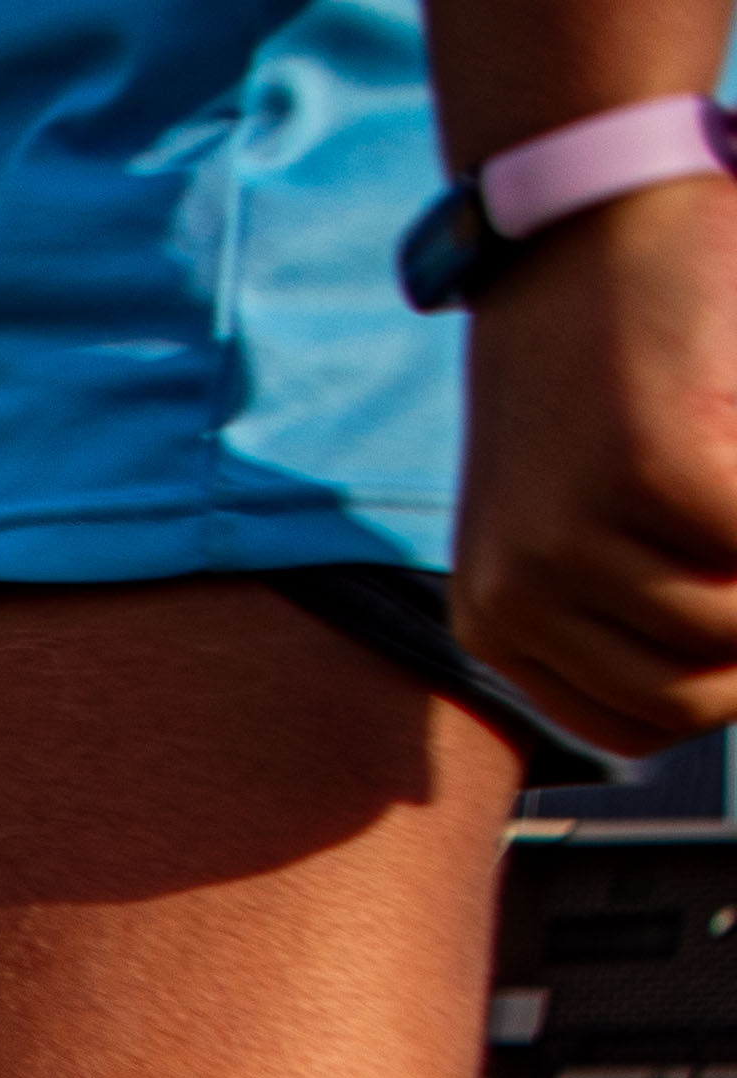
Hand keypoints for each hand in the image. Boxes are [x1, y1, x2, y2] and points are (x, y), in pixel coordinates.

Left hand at [463, 181, 736, 748]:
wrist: (585, 216)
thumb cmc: (612, 365)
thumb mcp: (590, 506)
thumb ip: (641, 598)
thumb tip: (726, 665)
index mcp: (499, 620)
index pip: (642, 725)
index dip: (729, 678)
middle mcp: (520, 593)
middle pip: (699, 689)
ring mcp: (578, 533)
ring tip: (731, 473)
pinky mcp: (654, 463)